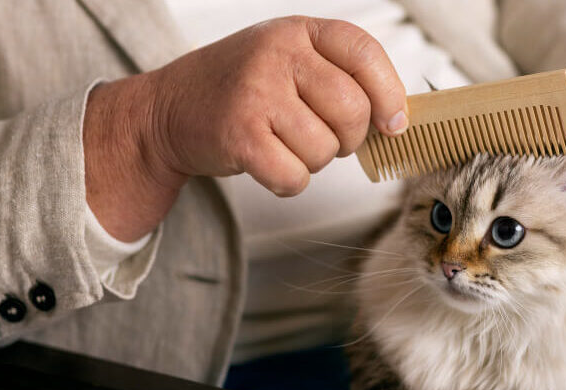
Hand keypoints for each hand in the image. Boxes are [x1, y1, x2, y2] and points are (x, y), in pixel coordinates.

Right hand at [85, 16, 406, 240]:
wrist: (168, 109)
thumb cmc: (241, 90)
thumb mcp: (289, 62)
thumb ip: (340, 77)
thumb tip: (397, 120)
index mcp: (298, 32)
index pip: (364, 54)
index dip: (389, 93)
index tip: (394, 122)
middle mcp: (277, 54)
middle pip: (352, 110)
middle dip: (349, 138)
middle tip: (324, 137)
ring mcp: (256, 93)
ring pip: (325, 149)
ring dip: (313, 161)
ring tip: (284, 144)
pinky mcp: (239, 135)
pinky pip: (295, 176)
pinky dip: (288, 182)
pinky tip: (267, 162)